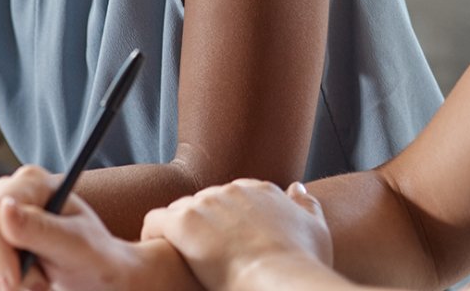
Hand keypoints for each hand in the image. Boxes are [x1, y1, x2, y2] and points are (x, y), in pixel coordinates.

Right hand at [0, 165, 197, 290]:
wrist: (97, 278)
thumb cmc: (93, 257)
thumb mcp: (77, 245)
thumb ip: (42, 228)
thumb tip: (5, 208)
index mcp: (29, 183)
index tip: (14, 282)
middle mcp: (3, 198)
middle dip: (9, 274)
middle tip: (43, 284)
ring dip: (6, 286)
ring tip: (39, 281)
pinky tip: (17, 284)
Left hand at [141, 179, 332, 290]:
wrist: (281, 282)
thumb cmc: (302, 266)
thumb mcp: (317, 231)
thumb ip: (307, 205)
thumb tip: (297, 187)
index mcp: (261, 189)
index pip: (234, 197)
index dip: (227, 222)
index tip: (228, 243)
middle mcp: (231, 189)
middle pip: (206, 204)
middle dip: (203, 226)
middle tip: (203, 255)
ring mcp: (206, 203)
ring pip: (181, 211)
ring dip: (179, 231)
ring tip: (180, 257)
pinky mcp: (183, 222)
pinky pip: (155, 221)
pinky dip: (152, 234)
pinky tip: (157, 251)